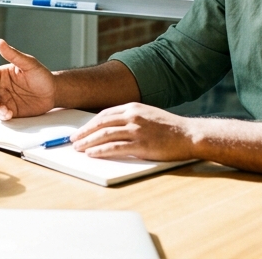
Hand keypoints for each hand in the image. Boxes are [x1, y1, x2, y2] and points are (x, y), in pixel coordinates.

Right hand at [0, 38, 55, 119]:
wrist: (54, 93)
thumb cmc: (42, 75)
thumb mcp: (28, 63)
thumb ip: (13, 54)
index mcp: (2, 74)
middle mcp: (2, 87)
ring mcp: (6, 99)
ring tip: (5, 111)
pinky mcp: (11, 110)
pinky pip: (1, 114)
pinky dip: (2, 115)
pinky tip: (9, 114)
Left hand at [70, 102, 196, 160]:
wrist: (189, 134)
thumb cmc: (170, 128)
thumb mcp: (148, 115)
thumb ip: (131, 118)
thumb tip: (112, 127)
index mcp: (133, 107)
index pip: (104, 115)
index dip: (90, 123)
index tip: (81, 130)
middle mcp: (132, 116)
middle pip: (100, 124)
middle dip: (84, 132)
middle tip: (72, 139)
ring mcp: (136, 130)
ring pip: (104, 135)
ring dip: (88, 142)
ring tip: (78, 148)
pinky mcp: (140, 145)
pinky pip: (115, 148)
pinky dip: (100, 151)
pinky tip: (92, 154)